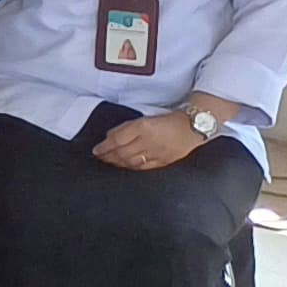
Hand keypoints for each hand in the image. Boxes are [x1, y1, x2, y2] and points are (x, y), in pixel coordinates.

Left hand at [95, 112, 209, 170]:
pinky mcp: (163, 161)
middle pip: (122, 152)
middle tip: (99, 158)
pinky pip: (143, 167)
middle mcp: (149, 140)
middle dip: (108, 156)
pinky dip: (131, 167)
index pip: (117, 139)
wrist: (191, 127)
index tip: (96, 150)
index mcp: (143, 126)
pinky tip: (125, 166)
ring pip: (131, 161)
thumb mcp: (144, 118)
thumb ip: (126, 128)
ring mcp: (156, 152)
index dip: (104, 146)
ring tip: (109, 162)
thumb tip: (110, 138)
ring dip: (117, 163)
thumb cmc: (166, 121)